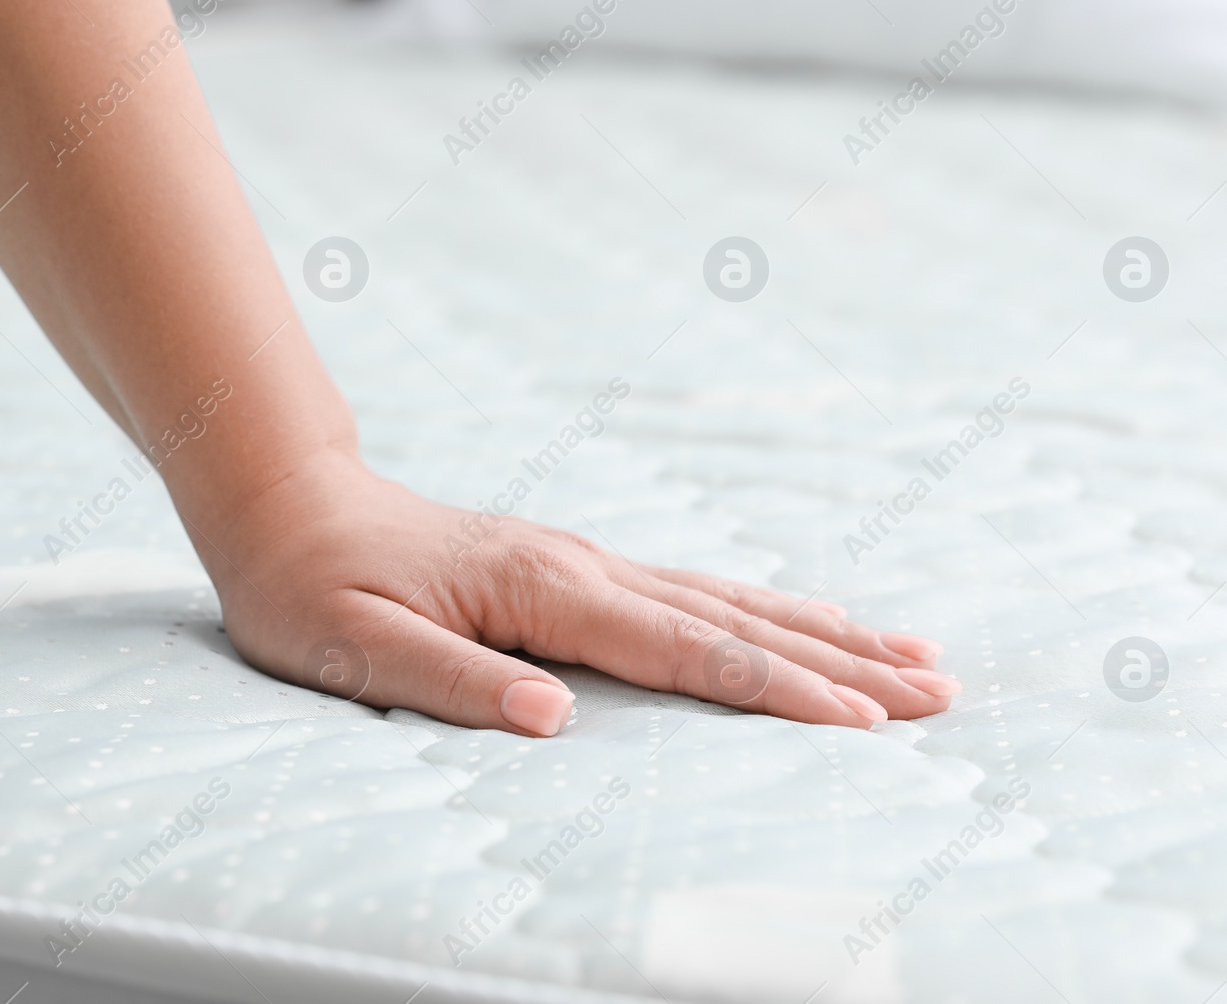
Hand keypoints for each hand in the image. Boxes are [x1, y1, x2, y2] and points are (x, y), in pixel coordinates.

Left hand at [198, 451, 959, 736]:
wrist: (287, 501)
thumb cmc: (312, 582)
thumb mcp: (354, 645)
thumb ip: (451, 681)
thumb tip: (552, 720)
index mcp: (545, 590)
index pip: (687, 649)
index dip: (780, 690)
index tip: (865, 725)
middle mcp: (586, 566)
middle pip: (738, 619)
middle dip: (842, 663)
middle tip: (939, 692)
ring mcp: (588, 560)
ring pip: (732, 599)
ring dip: (826, 632)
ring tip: (912, 654)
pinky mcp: (577, 566)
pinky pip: (697, 590)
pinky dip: (768, 608)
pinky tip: (805, 617)